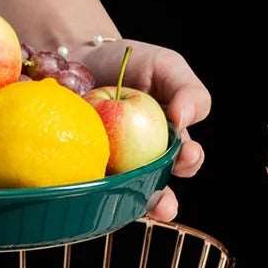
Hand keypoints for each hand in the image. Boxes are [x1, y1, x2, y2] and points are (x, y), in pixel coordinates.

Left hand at [78, 39, 208, 220]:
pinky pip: (88, 188)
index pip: (186, 159)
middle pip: (158, 190)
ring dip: (131, 207)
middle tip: (164, 204)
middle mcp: (144, 161)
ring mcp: (112, 169)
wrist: (77, 57)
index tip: (186, 153)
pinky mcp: (82, 169)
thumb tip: (184, 119)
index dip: (189, 162)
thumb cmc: (127, 62)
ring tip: (133, 209)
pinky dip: (91, 195)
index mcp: (169, 141)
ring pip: (124, 197)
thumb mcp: (165, 66)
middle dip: (164, 203)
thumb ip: (188, 90)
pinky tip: (93, 195)